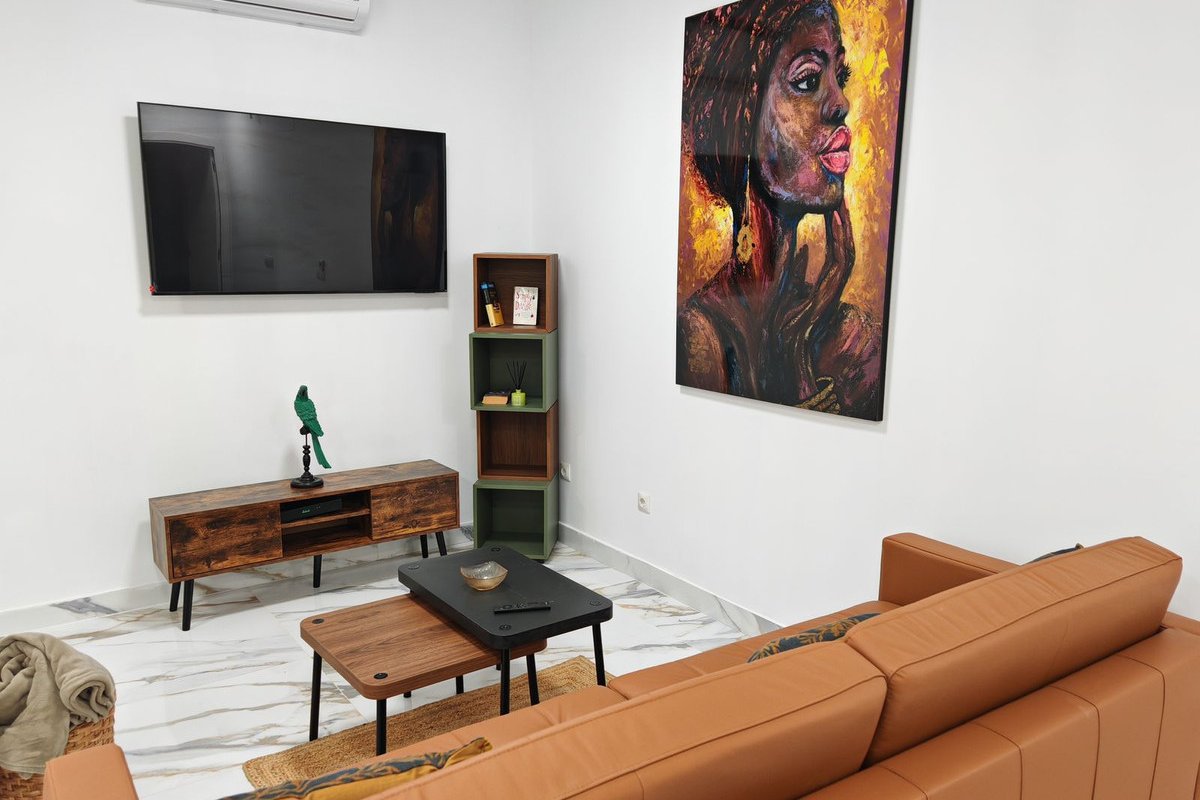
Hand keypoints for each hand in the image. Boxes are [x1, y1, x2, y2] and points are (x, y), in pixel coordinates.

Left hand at [780, 202, 855, 391]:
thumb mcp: (786, 286)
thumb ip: (797, 268)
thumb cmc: (780, 321)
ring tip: (839, 204)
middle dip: (844, 222)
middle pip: (844, 246)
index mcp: (824, 284)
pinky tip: (834, 220)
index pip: (835, 249)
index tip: (832, 206)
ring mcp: (834, 289)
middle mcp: (832, 285)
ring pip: (846, 251)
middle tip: (840, 196)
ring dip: (844, 227)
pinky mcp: (830, 292)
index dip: (836, 228)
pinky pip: (839, 260)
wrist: (780, 343)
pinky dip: (839, 239)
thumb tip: (802, 248)